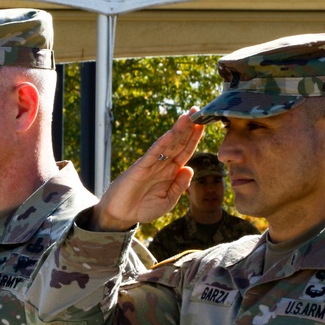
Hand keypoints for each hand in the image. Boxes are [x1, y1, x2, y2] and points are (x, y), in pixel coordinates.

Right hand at [90, 109, 203, 231]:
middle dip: (189, 127)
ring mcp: (151, 164)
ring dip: (178, 130)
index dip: (194, 138)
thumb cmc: (144, 208)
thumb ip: (179, 186)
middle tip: (198, 110)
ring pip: (167, 144)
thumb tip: (190, 168)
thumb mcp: (168, 201)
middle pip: (179, 142)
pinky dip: (161, 144)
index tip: (204, 123)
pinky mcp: (140, 168)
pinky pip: (153, 154)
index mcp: (171, 172)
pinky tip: (170, 134)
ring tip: (187, 116)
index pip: (186, 151)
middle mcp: (162, 164)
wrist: (121, 214)